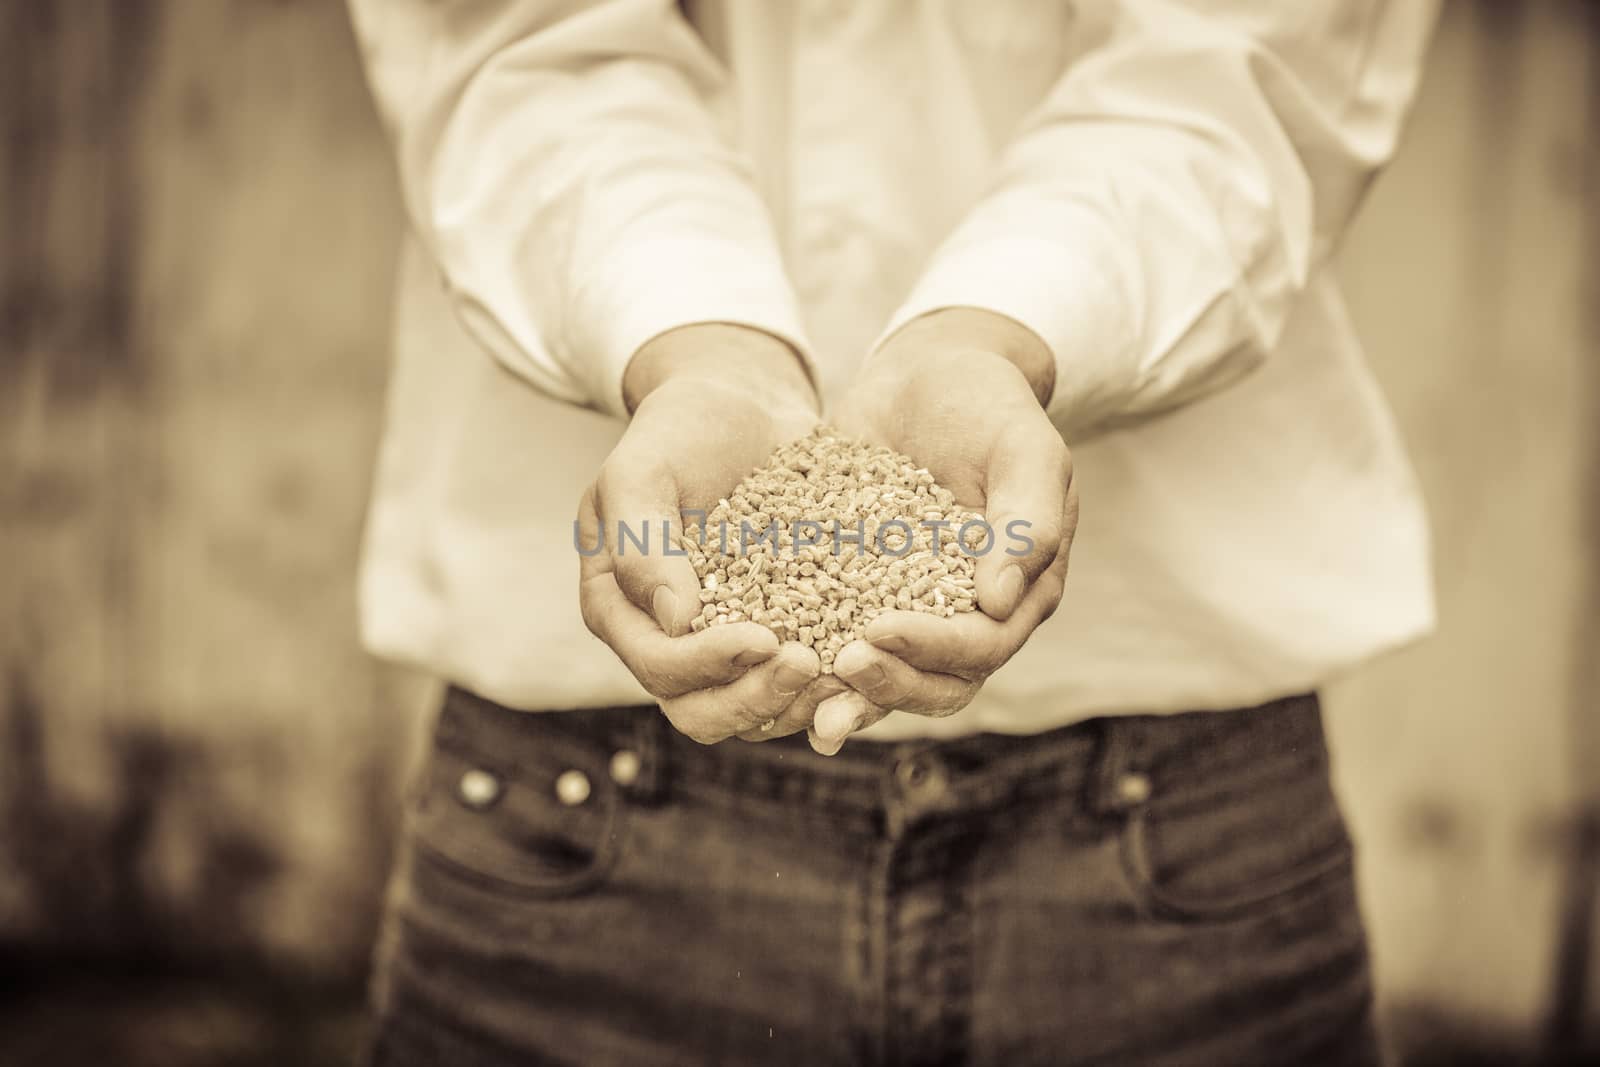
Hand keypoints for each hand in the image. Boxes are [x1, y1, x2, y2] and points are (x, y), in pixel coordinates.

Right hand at [578, 324, 843, 742]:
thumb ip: (641, 542)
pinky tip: (870, 662)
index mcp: (620, 610)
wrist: (739, 406)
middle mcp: (668, 641)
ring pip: (754, 710)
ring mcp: (723, 644)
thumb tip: (675, 621)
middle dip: (755, 698)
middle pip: (702, 711)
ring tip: (845, 673)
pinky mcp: (778, 633)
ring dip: (798, 703)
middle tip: (808, 665)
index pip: (658, 665)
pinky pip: (800, 681)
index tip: (762, 638)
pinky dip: (833, 683)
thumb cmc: (679, 431)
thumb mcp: (643, 469)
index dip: (707, 664)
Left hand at [815, 308, 1078, 752]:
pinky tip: (768, 664)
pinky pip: (840, 636)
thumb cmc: (989, 403)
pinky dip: (812, 658)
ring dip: (849, 693)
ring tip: (801, 699)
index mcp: (1020, 590)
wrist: (931, 371)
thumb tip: (999, 601)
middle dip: (890, 683)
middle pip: (938, 681)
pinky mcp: (863, 591)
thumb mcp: (1024, 447)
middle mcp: (970, 614)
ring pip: (889, 674)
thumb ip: (1029, 519)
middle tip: (839, 665)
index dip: (935, 648)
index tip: (881, 631)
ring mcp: (915, 608)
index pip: (982, 644)